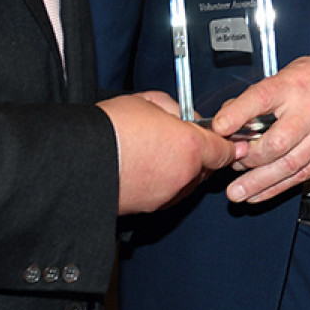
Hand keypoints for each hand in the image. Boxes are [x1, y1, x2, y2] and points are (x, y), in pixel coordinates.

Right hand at [99, 91, 231, 213]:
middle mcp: (183, 175)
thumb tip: (178, 115)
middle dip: (202, 155)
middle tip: (184, 141)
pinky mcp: (149, 207)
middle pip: (207, 168)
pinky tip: (146, 167)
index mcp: (190, 146)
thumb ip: (172, 109)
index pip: (224, 150)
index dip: (228, 144)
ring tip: (157, 152)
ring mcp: (166, 195)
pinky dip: (163, 183)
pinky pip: (167, 193)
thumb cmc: (108, 130)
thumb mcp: (146, 102)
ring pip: (187, 182)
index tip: (231, 142)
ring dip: (182, 170)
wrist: (78, 160)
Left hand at [211, 50, 309, 205]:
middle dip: (249, 158)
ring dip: (260, 182)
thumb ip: (270, 91)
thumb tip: (234, 112)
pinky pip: (304, 174)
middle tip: (231, 164)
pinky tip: (261, 194)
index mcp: (299, 83)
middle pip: (276, 142)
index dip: (238, 114)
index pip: (262, 98)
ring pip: (289, 165)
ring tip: (238, 193)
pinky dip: (279, 187)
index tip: (219, 127)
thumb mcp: (301, 70)